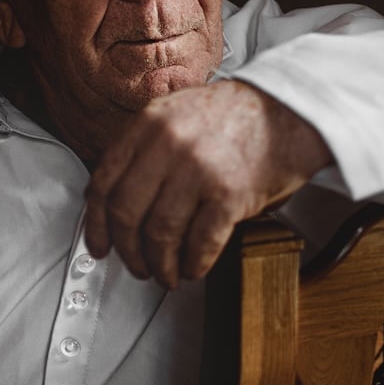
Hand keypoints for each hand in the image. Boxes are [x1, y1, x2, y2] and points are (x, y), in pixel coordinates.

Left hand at [83, 80, 332, 288]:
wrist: (288, 111)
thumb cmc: (233, 117)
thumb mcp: (176, 113)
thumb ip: (144, 148)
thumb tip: (113, 200)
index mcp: (149, 123)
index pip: (104, 181)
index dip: (96, 223)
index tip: (99, 245)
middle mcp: (168, 143)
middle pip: (126, 212)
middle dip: (127, 250)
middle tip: (136, 265)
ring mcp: (198, 168)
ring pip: (159, 233)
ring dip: (160, 265)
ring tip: (166, 273)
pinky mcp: (230, 193)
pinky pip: (200, 243)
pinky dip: (193, 264)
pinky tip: (193, 267)